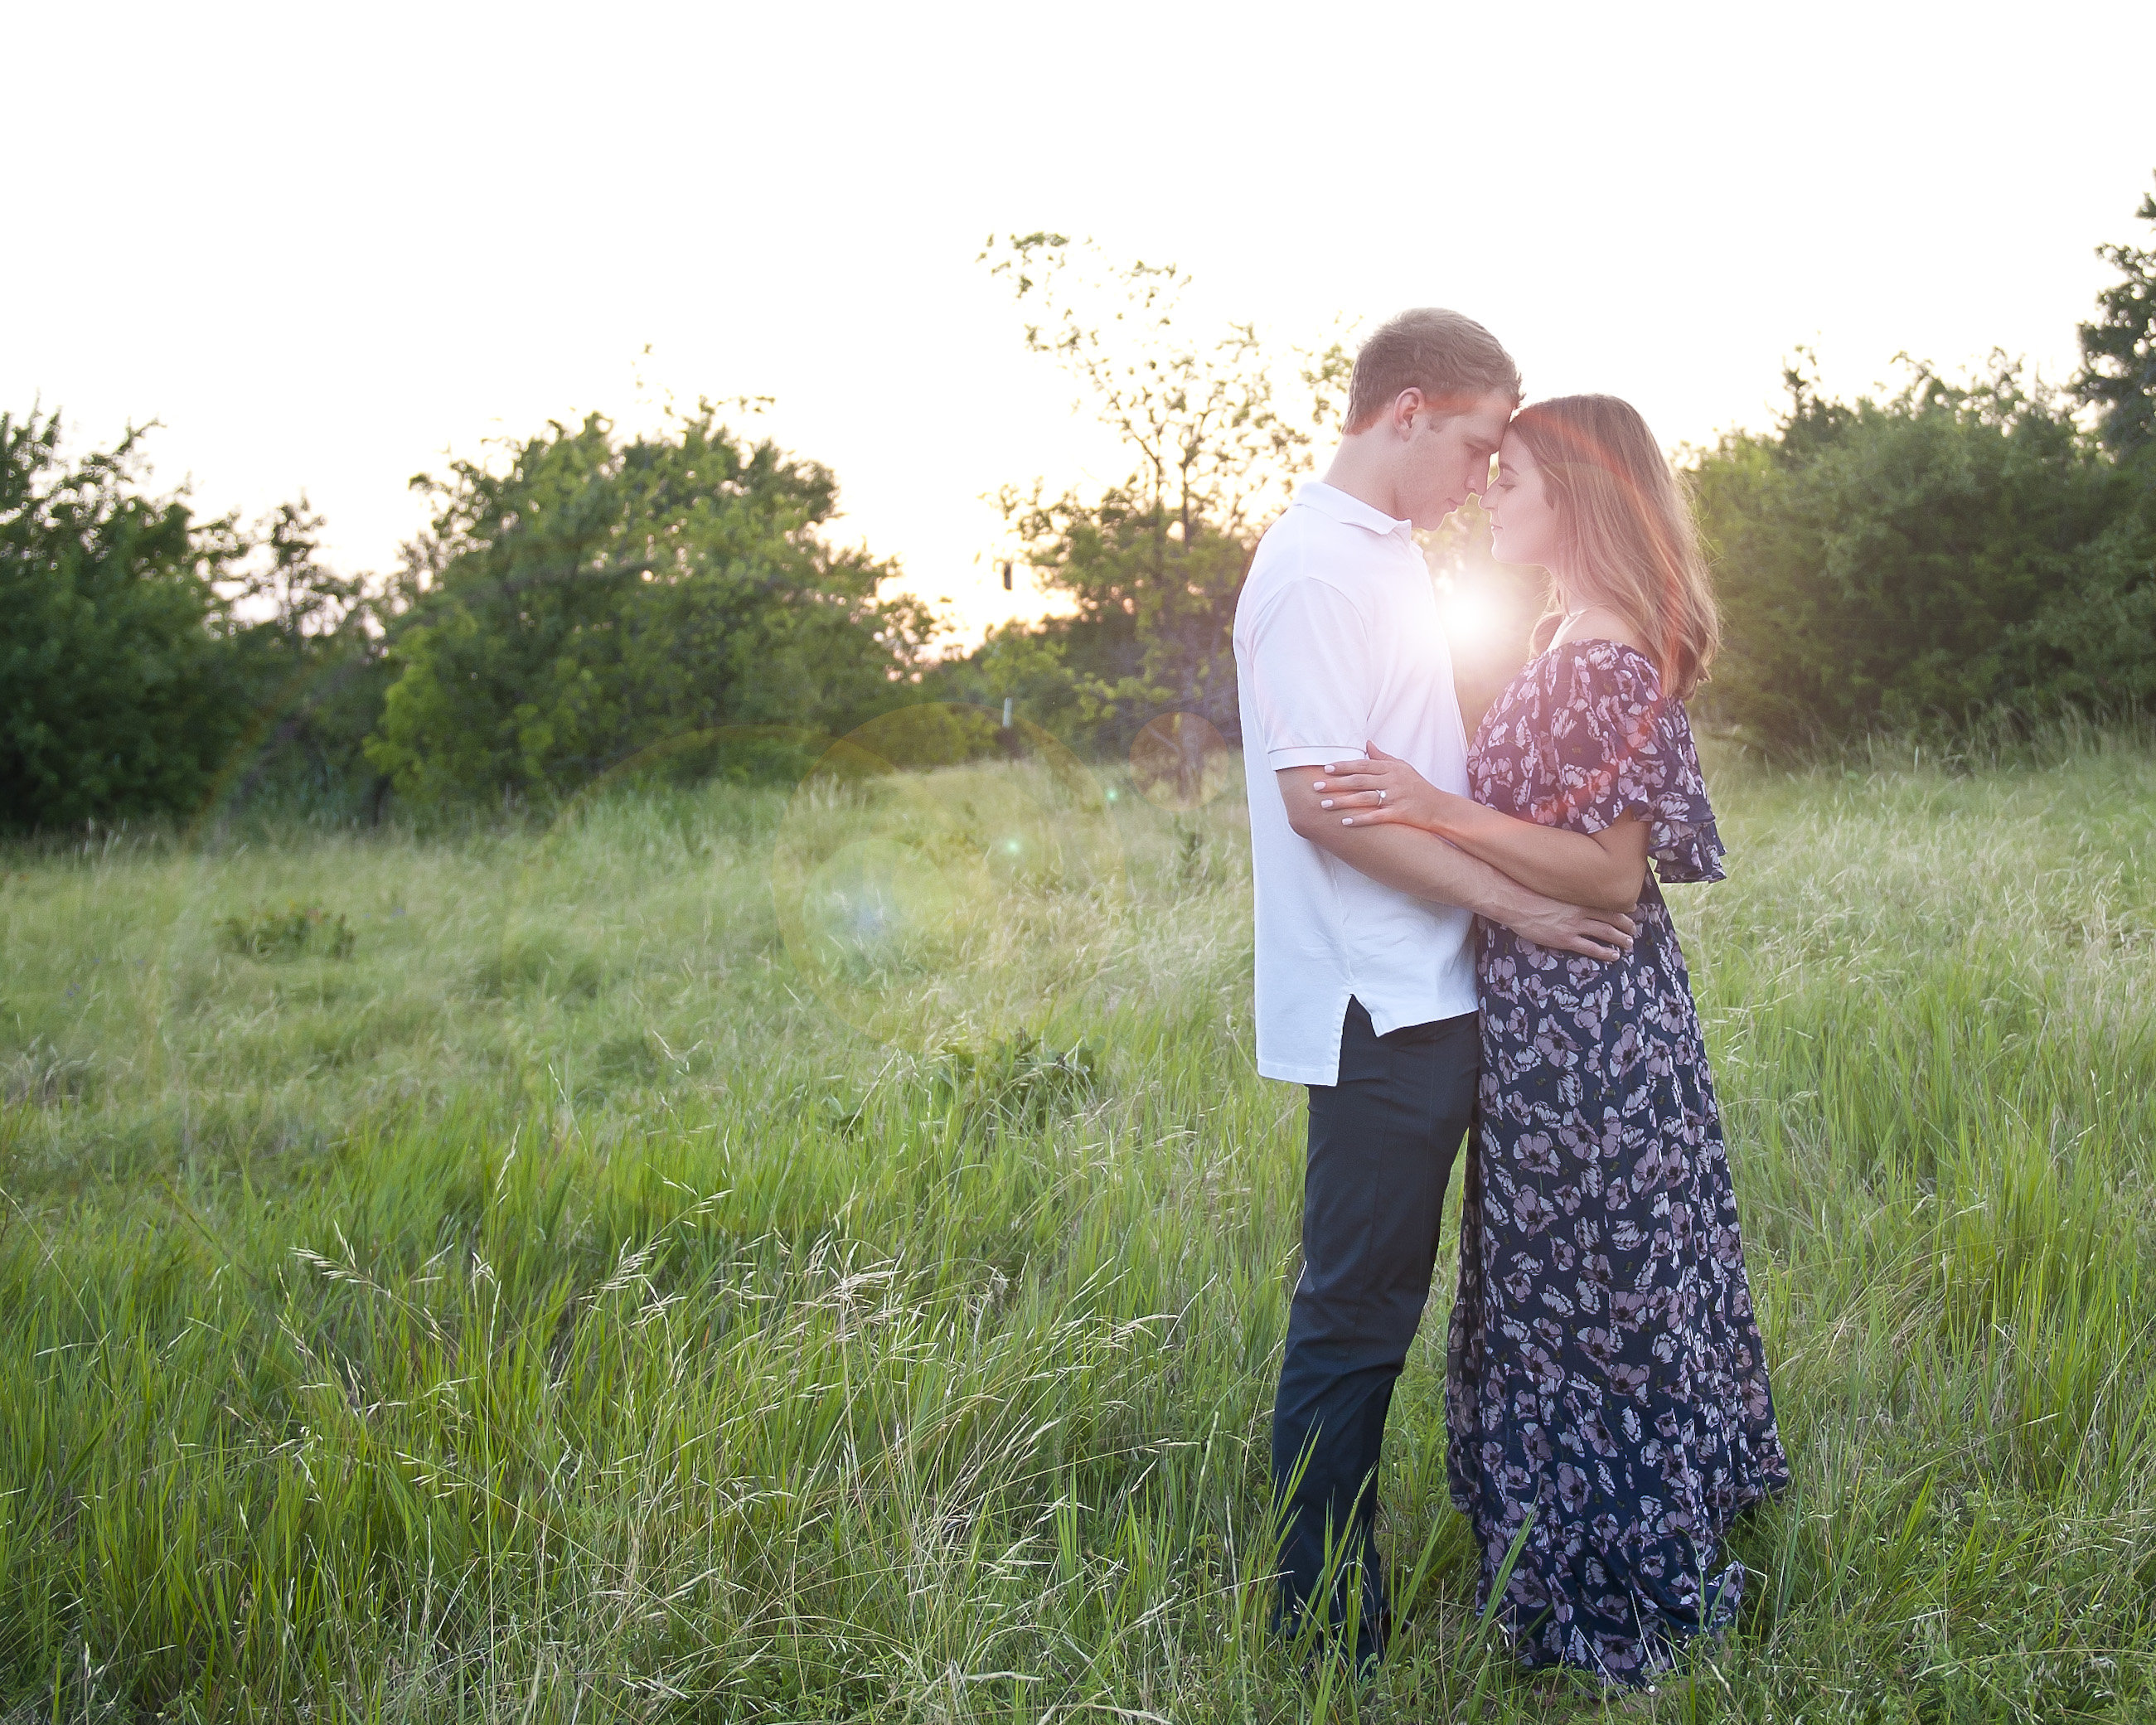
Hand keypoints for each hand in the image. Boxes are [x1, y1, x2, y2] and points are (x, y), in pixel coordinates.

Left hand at [1313, 743, 1454, 831]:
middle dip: (1336, 783)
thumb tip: (1367, 743)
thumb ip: (1382, 757)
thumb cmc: (1417, 786)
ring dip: (1342, 802)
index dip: (1343, 767)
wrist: (1439, 807)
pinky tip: (1344, 822)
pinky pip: (1376, 816)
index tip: (1325, 769)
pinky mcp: (1399, 814)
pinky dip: (1360, 819)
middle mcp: (1392, 781)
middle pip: (1359, 781)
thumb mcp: (1402, 767)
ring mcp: (1395, 798)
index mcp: (1391, 769)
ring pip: (1364, 798)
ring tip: (1324, 804)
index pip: (1362, 765)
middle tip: (1316, 786)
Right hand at [1499, 891, 1636, 960]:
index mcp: (1577, 898)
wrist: (1515, 902)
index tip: (1631, 911)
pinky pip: (1591, 948)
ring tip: (1629, 943)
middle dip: (1626, 925)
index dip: (1621, 909)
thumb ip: (1565, 894)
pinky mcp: (1565, 939)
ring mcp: (1574, 926)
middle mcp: (1580, 911)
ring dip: (1620, 939)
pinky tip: (1613, 955)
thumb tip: (1571, 895)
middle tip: (1633, 931)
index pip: (1606, 903)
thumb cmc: (1529, 893)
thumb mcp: (1552, 889)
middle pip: (1611, 918)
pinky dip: (1605, 952)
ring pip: (1606, 933)